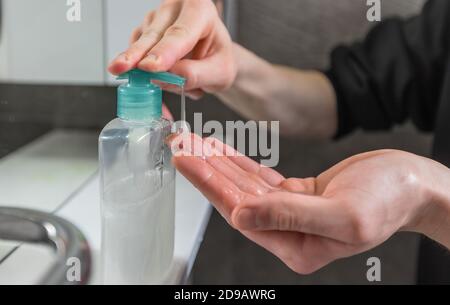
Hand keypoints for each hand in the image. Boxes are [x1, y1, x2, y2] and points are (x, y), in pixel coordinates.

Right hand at [108, 0, 236, 99]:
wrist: (214, 58)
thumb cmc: (219, 60)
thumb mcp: (220, 73)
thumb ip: (196, 75)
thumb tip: (167, 77)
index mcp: (200, 9)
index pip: (181, 33)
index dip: (164, 51)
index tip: (150, 67)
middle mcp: (176, 8)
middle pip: (154, 34)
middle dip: (137, 54)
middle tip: (121, 68)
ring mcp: (157, 18)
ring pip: (142, 44)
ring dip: (150, 72)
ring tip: (176, 85)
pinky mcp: (144, 31)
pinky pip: (136, 53)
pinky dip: (145, 71)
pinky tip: (163, 76)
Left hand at [168, 134, 449, 273]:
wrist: (411, 183)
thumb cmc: (388, 200)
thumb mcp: (341, 213)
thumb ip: (288, 216)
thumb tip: (241, 216)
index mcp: (297, 247)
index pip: (241, 214)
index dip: (211, 187)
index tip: (187, 163)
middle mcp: (290, 233)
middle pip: (237, 199)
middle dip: (208, 173)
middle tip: (182, 148)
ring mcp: (292, 214)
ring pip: (246, 187)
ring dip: (221, 165)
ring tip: (196, 145)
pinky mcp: (298, 195)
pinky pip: (262, 179)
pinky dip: (242, 163)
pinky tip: (223, 151)